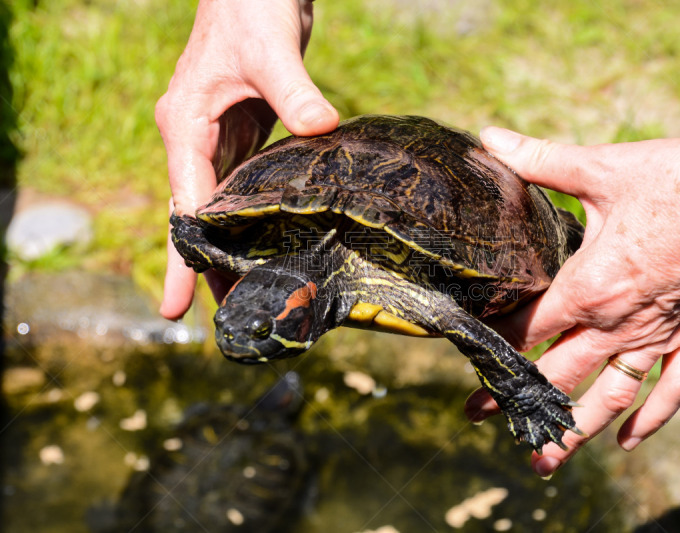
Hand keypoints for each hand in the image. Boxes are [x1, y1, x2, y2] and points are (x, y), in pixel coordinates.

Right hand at [156, 0, 338, 318]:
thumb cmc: (251, 5)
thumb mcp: (270, 50)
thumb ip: (293, 91)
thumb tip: (322, 127)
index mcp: (186, 124)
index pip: (185, 202)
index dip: (185, 256)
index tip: (179, 305)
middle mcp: (196, 138)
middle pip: (199, 215)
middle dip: (208, 265)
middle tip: (227, 319)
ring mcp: (220, 137)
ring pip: (223, 205)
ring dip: (234, 248)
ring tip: (251, 295)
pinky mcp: (246, 133)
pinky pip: (246, 184)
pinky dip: (255, 218)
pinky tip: (272, 244)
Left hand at [466, 126, 679, 475]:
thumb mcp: (602, 168)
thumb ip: (539, 160)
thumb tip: (487, 137)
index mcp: (592, 286)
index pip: (528, 326)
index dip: (492, 342)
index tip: (465, 358)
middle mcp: (621, 322)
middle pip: (557, 373)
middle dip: (514, 396)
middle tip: (477, 416)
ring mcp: (660, 334)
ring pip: (610, 396)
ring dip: (575, 430)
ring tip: (543, 460)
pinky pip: (672, 388)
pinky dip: (651, 419)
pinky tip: (628, 441)